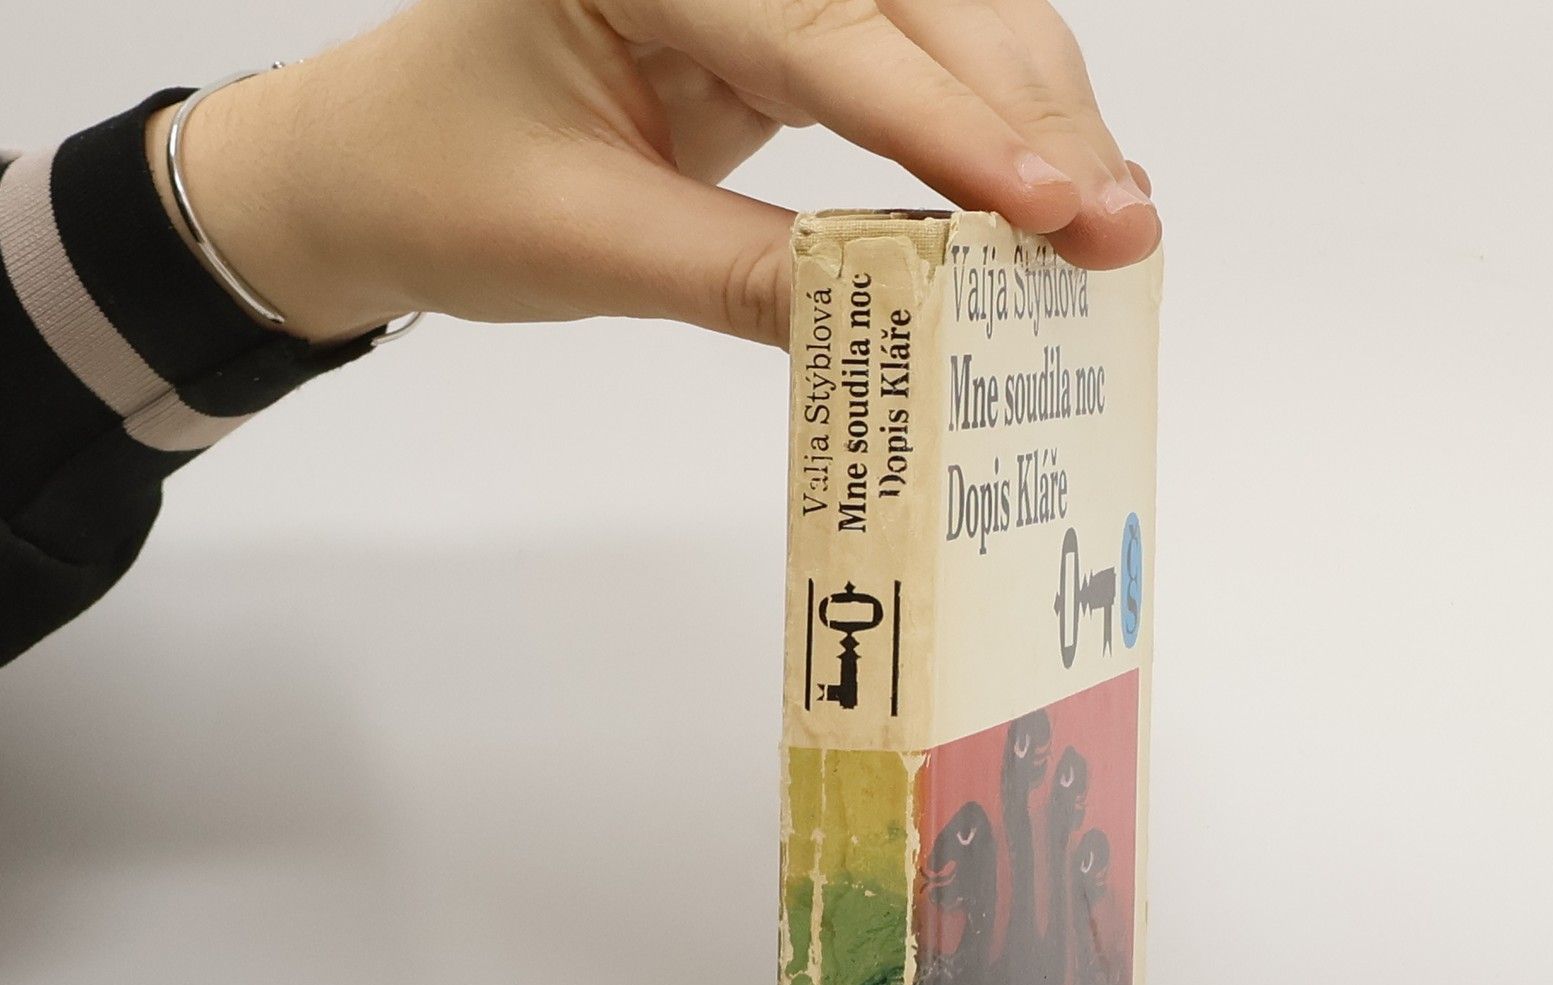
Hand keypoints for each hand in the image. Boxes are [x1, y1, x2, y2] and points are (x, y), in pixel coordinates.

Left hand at [144, 0, 1159, 344]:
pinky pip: (910, 54)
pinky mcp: (780, 21)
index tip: (1052, 209)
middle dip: (1030, 115)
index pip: (827, 38)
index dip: (951, 130)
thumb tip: (895, 327)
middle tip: (1122, 231)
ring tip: (1110, 216)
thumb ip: (741, 277)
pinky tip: (1046, 182)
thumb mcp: (583, 242)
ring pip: (940, 13)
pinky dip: (985, 120)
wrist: (372, 167)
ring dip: (1033, 111)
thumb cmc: (441, 184)